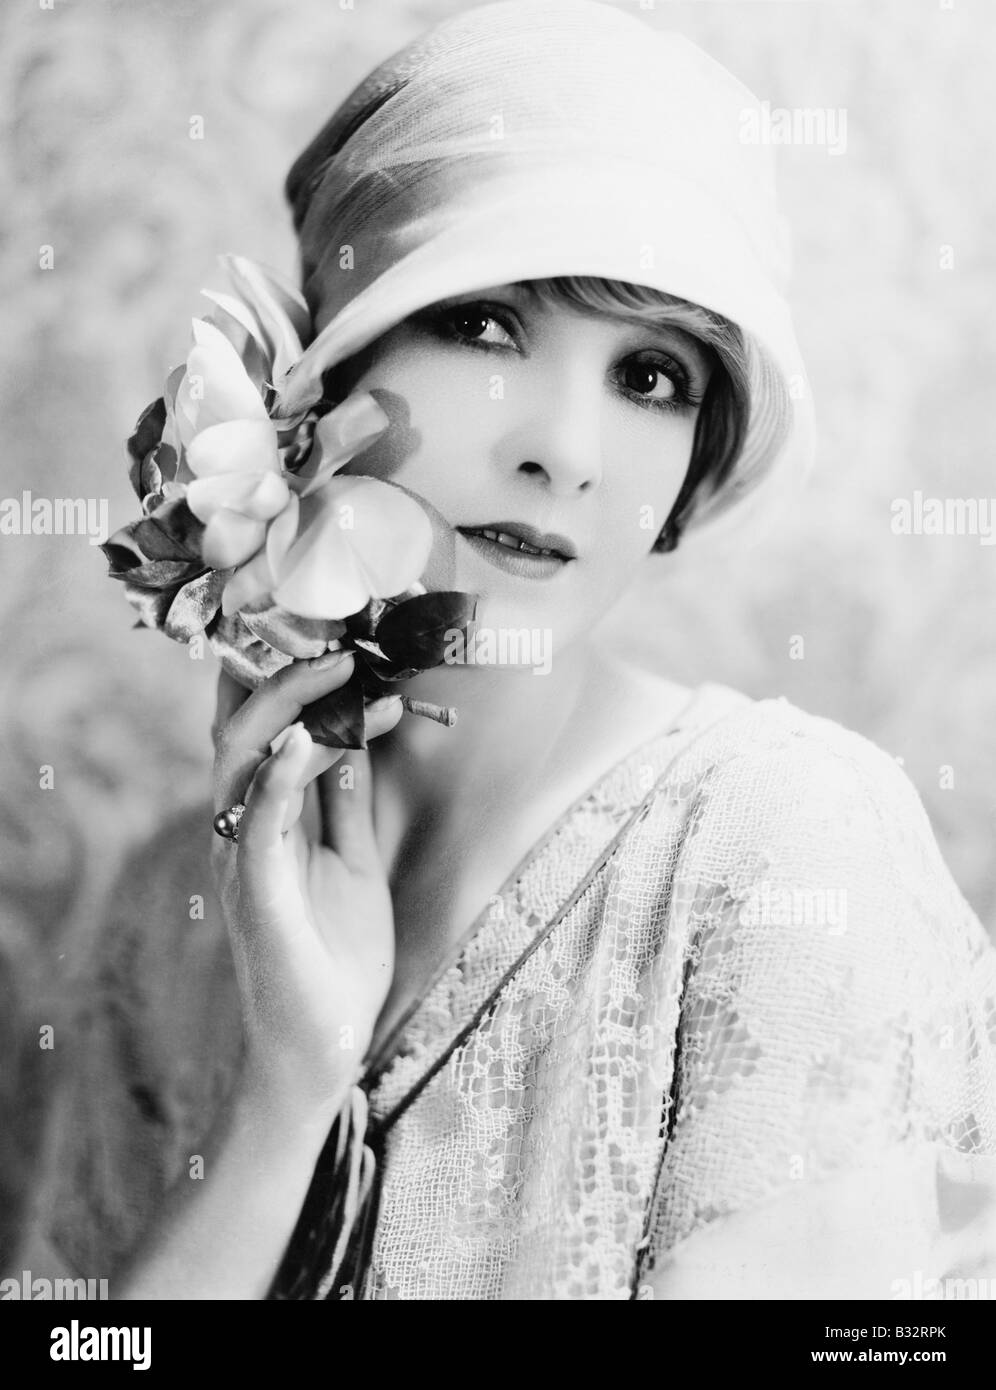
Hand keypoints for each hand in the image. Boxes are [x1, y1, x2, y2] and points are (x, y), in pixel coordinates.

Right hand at [210, 651, 402, 1121]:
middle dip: (287, 676)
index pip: (261, 731)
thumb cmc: (335, 956)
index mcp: (263, 818)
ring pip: (240, 760)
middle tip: (346, 643)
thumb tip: (356, 737)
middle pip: (241, 729)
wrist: (327, 1043)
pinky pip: (259, 822)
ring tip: (337, 669)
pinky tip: (304, 741)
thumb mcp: (352, 860)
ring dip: (289, 708)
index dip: (293, 682)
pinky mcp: (258, 891)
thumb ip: (345, 802)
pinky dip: (278, 777)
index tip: (351, 645)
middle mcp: (241, 828)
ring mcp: (243, 857)